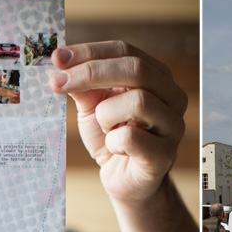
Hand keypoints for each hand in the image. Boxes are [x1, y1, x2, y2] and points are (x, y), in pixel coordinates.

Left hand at [49, 41, 187, 203]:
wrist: (125, 180)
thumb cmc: (112, 138)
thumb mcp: (93, 106)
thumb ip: (83, 84)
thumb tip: (60, 61)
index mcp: (157, 77)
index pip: (125, 51)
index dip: (90, 51)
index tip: (57, 58)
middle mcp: (172, 96)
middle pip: (136, 69)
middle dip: (91, 73)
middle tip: (58, 83)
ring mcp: (173, 125)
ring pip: (139, 101)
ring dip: (106, 114)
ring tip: (104, 128)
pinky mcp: (165, 154)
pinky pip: (132, 137)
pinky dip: (113, 142)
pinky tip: (114, 148)